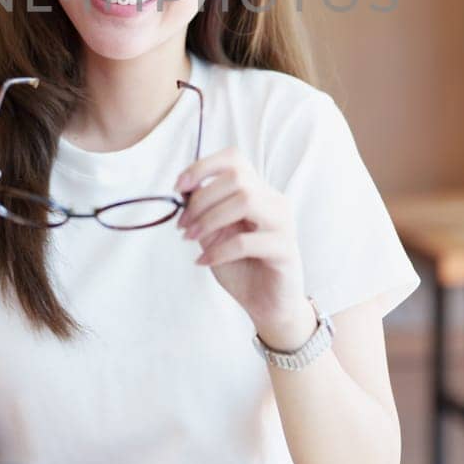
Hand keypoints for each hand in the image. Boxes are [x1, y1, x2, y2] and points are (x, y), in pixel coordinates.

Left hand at [174, 148, 307, 335]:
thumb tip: (183, 189)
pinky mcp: (285, 250)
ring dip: (210, 219)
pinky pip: (247, 241)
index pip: (234, 159)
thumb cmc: (240, 266)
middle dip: (202, 199)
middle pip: (237, 178)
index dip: (203, 167)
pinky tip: (204, 261)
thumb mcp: (214, 234)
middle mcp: (274, 201)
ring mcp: (283, 224)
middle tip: (183, 225)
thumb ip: (203, 211)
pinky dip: (219, 250)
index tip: (179, 186)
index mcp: (258, 191)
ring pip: (246, 200)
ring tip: (192, 239)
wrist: (267, 305)